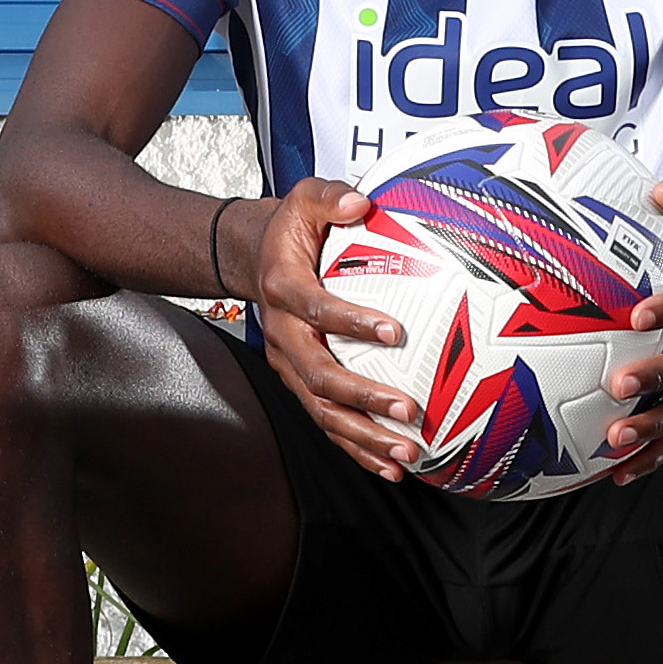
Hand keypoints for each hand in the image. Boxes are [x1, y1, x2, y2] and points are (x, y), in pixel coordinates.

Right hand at [246, 177, 423, 479]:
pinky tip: (393, 466)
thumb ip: (329, 197)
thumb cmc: (292, 230)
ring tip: (406, 452)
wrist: (254, 260)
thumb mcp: (304, 199)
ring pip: (323, 411)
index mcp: (284, 289)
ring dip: (364, 436)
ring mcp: (289, 365)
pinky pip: (328, 423)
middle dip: (363, 397)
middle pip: (319, 376)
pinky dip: (358, 449)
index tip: (394, 330)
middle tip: (408, 409)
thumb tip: (360, 200)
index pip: (316, 308)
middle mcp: (282, 335)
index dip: (351, 321)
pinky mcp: (299, 384)